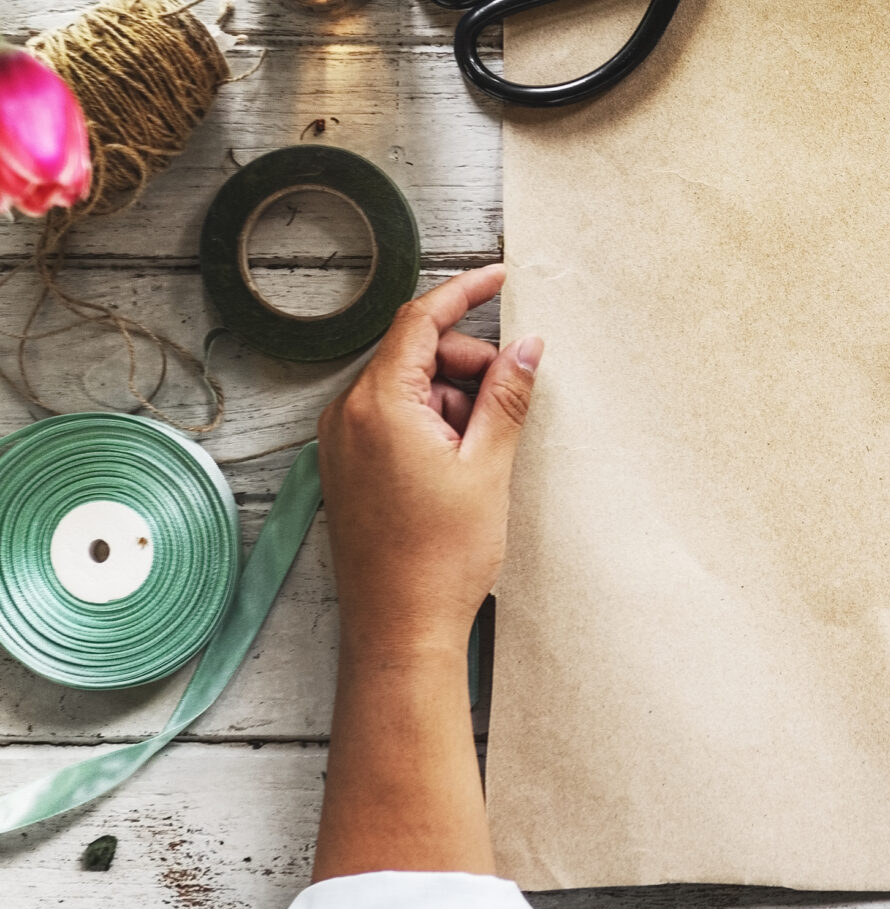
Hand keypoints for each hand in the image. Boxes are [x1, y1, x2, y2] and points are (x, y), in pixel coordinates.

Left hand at [317, 264, 540, 662]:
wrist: (400, 630)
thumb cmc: (440, 557)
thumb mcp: (488, 466)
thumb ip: (506, 395)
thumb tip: (527, 345)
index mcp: (379, 405)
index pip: (419, 321)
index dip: (464, 292)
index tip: (500, 277)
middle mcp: (348, 416)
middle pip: (417, 354)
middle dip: (469, 365)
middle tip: (511, 400)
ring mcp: (343, 444)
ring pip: (410, 389)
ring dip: (454, 401)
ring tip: (483, 454)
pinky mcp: (348, 469)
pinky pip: (394, 420)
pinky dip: (433, 425)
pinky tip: (461, 463)